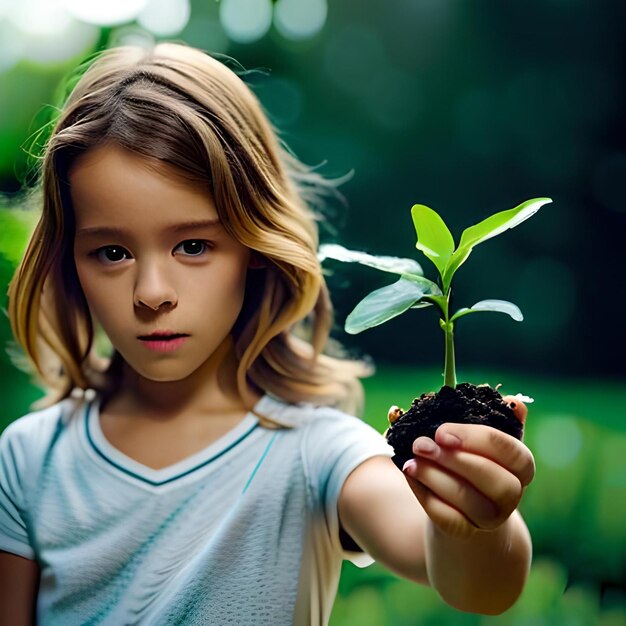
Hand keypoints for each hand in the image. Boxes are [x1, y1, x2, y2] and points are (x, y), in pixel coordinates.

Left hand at [401, 400, 534, 538]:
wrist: (459, 500)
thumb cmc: (470, 456)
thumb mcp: (481, 435)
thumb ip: (494, 416)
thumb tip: (512, 401)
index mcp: (521, 466)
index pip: (513, 453)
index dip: (478, 440)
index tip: (442, 430)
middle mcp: (511, 494)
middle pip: (495, 481)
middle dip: (454, 460)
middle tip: (421, 444)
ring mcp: (490, 517)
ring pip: (469, 501)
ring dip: (434, 477)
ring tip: (411, 461)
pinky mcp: (466, 531)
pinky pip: (448, 519)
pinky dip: (426, 496)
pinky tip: (411, 475)